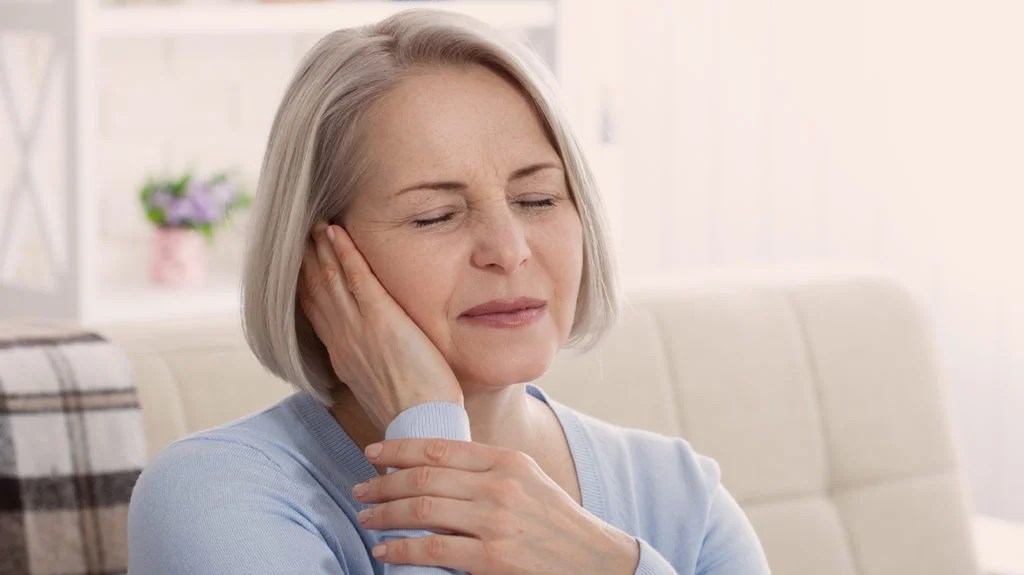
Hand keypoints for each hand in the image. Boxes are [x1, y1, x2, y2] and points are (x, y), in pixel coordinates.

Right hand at [298, 222, 463, 431]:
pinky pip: (356, 276)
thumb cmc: (413, 415)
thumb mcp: (383, 389)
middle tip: (299, 234)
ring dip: (320, 248)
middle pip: (314, 291)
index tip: (299, 266)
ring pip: (329, 279)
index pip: (315, 313)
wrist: (420, 425)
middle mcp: (342, 339)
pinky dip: (343, 251)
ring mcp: (358, 328)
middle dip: (306, 260)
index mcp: (343, 356)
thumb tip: (375, 364)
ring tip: (315, 225)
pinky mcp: (381, 319)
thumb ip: (373, 369)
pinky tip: (336, 231)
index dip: (305, 286)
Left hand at [351, 438, 640, 573]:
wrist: (594, 561)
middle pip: (424, 477)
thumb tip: (434, 463)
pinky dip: (402, 548)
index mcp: (506, 460)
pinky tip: (385, 550)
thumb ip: (487, 469)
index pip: (439, 448)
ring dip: (385, 514)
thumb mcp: (527, 480)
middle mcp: (500, 485)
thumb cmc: (554, 522)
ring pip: (423, 509)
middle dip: (383, 483)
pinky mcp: (493, 559)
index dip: (398, 449)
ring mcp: (496, 522)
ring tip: (366, 518)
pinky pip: (433, 549)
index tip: (372, 453)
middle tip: (360, 490)